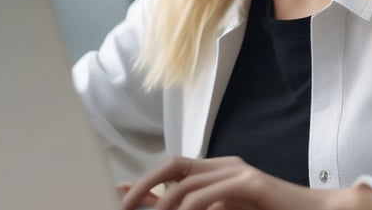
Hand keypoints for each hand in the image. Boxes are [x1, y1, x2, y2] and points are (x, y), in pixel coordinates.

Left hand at [120, 156, 371, 209]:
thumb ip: (200, 208)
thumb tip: (166, 207)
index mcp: (219, 170)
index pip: (173, 167)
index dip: (144, 180)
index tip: (118, 195)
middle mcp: (226, 165)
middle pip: (174, 166)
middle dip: (145, 186)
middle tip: (123, 206)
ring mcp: (239, 172)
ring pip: (188, 181)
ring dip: (164, 203)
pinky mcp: (253, 183)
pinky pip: (213, 192)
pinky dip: (193, 205)